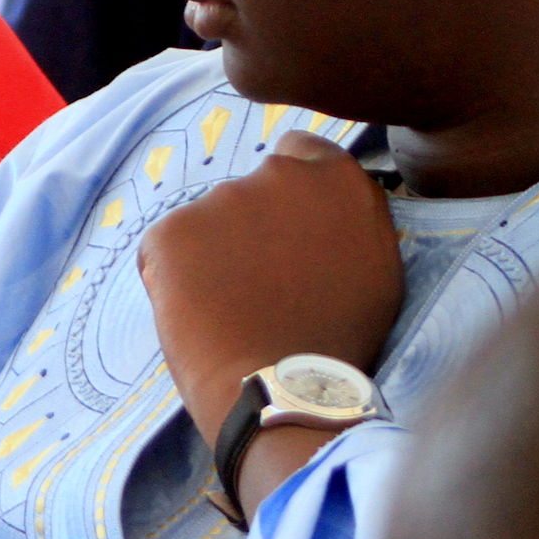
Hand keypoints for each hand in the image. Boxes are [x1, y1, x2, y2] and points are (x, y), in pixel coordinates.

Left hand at [140, 129, 403, 463]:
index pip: (301, 152)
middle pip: (249, 189)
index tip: (285, 222)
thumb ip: (346, 219)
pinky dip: (173, 274)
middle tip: (260, 281)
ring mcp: (219, 199)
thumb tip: (322, 207)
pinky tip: (199, 311)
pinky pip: (166, 247)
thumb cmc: (338, 336)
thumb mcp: (371, 264)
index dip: (289, 187)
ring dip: (212, 252)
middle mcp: (276, 175)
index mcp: (335, 179)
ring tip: (232, 306)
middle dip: (249, 225)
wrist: (283, 385)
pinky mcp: (170, 228)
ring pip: (207, 222)